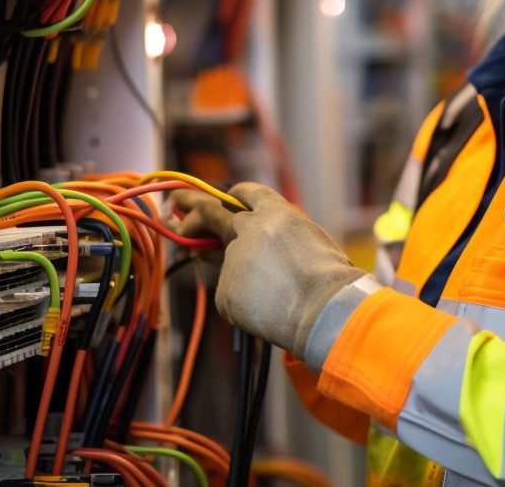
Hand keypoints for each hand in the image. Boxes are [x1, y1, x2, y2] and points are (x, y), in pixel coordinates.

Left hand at [171, 182, 364, 359]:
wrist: (325, 310)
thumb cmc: (328, 277)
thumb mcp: (308, 237)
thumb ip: (279, 232)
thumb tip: (260, 242)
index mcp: (273, 211)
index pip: (243, 194)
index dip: (231, 196)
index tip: (221, 199)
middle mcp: (247, 229)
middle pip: (210, 212)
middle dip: (190, 206)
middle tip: (176, 202)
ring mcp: (232, 260)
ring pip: (228, 264)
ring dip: (240, 272)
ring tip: (269, 290)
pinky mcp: (225, 291)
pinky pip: (231, 294)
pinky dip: (247, 301)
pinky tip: (270, 309)